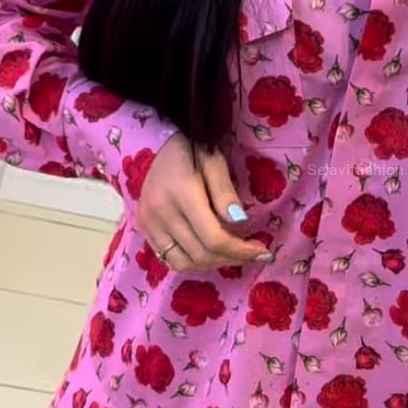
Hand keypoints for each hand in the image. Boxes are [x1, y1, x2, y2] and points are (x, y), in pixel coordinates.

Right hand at [138, 136, 272, 272]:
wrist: (158, 143)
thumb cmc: (192, 149)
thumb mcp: (215, 163)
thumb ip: (226, 193)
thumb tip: (240, 222)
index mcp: (182, 193)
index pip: (214, 238)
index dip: (241, 251)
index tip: (263, 251)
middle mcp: (161, 213)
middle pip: (201, 254)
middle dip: (232, 259)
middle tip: (254, 254)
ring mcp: (149, 223)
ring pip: (183, 263)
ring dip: (212, 264)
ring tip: (233, 255)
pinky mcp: (144, 228)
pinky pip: (168, 258)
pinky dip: (192, 261)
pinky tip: (209, 253)